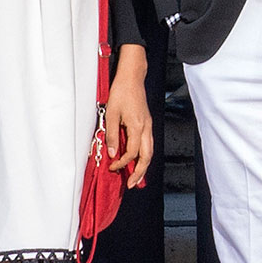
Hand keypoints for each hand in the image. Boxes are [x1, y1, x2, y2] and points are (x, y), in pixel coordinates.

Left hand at [103, 47, 155, 186]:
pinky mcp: (147, 123)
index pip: (132, 153)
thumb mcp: (111, 114)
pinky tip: (138, 160)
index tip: (112, 166)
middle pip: (147, 156)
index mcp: (137, 126)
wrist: (132, 78)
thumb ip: (112, 135)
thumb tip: (113, 153)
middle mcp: (146, 128)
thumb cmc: (121, 93)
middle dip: (140, 172)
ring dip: (143, 166)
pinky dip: (144, 156)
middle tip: (132, 184)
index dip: (122, 162)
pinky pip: (148, 144)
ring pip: (150, 151)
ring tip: (137, 177)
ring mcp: (148, 126)